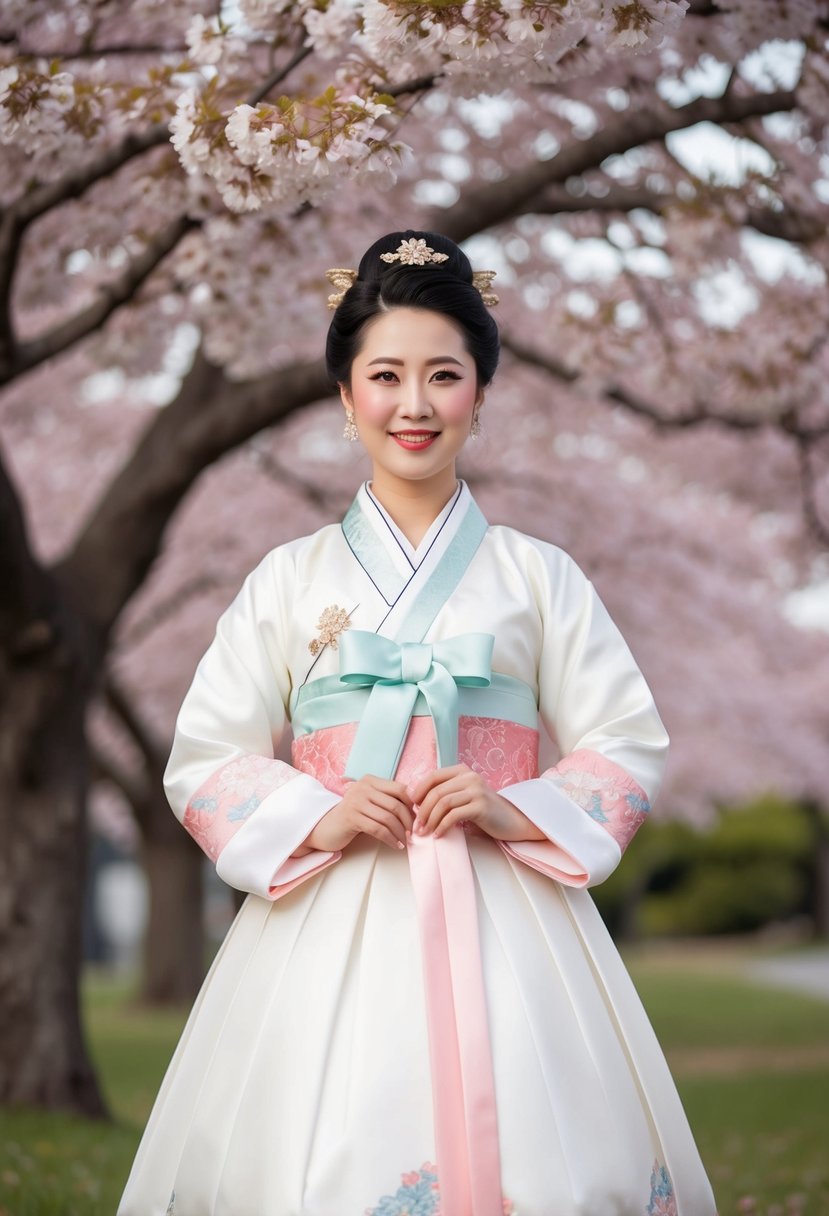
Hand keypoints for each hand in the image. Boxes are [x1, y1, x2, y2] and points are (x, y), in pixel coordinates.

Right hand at [303, 775, 413, 851]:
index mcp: (369, 780)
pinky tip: (396, 845)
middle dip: (408, 821)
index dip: (412, 804)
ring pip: (388, 818)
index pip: (399, 788)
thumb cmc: (353, 815)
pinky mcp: (352, 817)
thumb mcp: (370, 802)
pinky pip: (378, 829)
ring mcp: (356, 801)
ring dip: (400, 832)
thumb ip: (387, 799)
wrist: (327, 827)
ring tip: (405, 841)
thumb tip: (416, 807)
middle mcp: (362, 787)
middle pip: (395, 804)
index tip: (417, 817)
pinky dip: (390, 839)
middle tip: (413, 833)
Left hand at [411, 765, 546, 841]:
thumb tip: (417, 803)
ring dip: (430, 820)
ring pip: (443, 803)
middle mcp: (469, 777)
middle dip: (423, 811)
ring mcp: (476, 790)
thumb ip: (446, 793)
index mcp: (463, 771)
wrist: (512, 821)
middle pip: (436, 792)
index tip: (412, 807)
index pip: (433, 776)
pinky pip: (454, 815)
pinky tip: (438, 835)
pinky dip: (442, 826)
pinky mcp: (481, 806)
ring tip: (424, 832)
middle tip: (416, 827)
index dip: (418, 791)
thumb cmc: (484, 811)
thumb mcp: (464, 796)